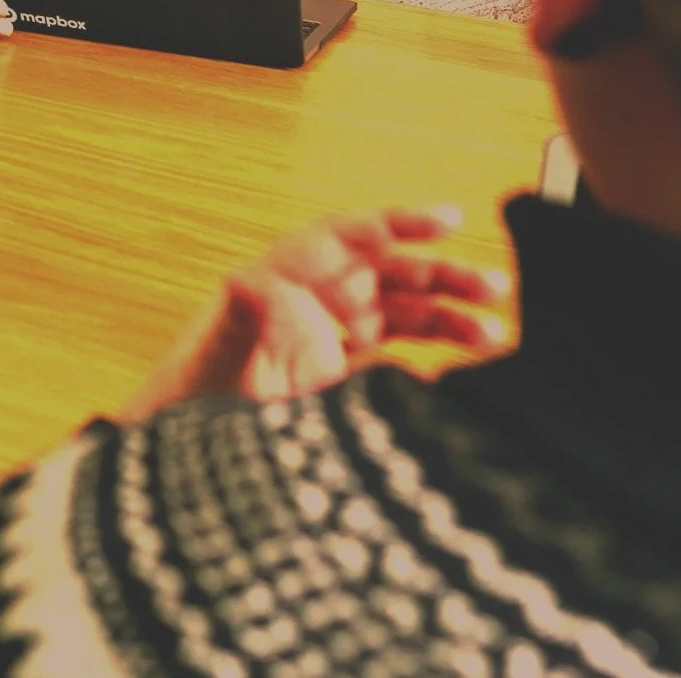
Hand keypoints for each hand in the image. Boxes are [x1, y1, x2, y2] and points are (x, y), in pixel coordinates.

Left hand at [120, 206, 508, 420]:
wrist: (185, 460)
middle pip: (386, 271)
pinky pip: (394, 353)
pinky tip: (465, 368)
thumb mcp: (215, 356)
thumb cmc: (191, 398)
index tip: (446, 220)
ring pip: (400, 311)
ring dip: (447, 316)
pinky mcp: (337, 378)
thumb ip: (237, 320)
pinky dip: (430, 356)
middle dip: (440, 275)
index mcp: (283, 281)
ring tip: (494, 333)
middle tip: (492, 287)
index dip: (398, 222)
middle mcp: (309, 302)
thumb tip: (245, 280)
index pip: (348, 236)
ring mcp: (326, 338)